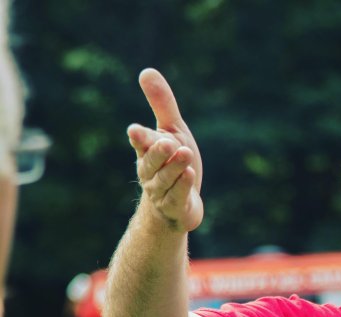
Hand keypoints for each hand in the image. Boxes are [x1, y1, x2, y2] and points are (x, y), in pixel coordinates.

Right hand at [128, 68, 203, 231]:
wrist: (179, 204)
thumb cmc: (173, 162)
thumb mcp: (172, 130)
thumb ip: (161, 105)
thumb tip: (146, 71)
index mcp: (147, 151)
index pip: (142, 143)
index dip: (140, 138)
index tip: (135, 130)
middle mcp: (150, 172)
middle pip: (152, 162)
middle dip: (158, 152)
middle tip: (167, 142)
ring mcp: (161, 191)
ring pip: (165, 179)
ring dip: (175, 167)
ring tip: (185, 153)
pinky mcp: (175, 206)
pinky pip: (177, 196)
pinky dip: (182, 186)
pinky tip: (189, 174)